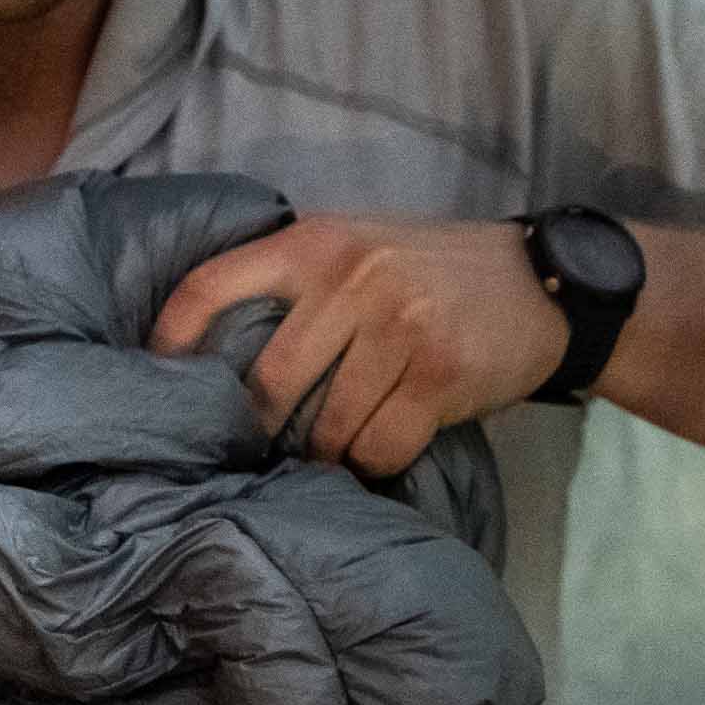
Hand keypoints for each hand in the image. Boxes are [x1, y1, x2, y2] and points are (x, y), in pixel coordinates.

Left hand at [149, 214, 570, 476]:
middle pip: (268, 380)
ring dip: (326, 454)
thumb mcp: (359, 242)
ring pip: (327, 425)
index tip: (158, 377)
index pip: (211, 284)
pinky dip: (372, 462)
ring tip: (333, 453)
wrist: (545, 282)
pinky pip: (379, 446)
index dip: (172, 338)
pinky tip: (378, 454)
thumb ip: (295, 275)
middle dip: (256, 428)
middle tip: (256, 448)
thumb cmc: (433, 269)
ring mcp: (399, 326)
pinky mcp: (440, 375)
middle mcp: (352, 278)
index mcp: (316, 241)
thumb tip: (209, 342)